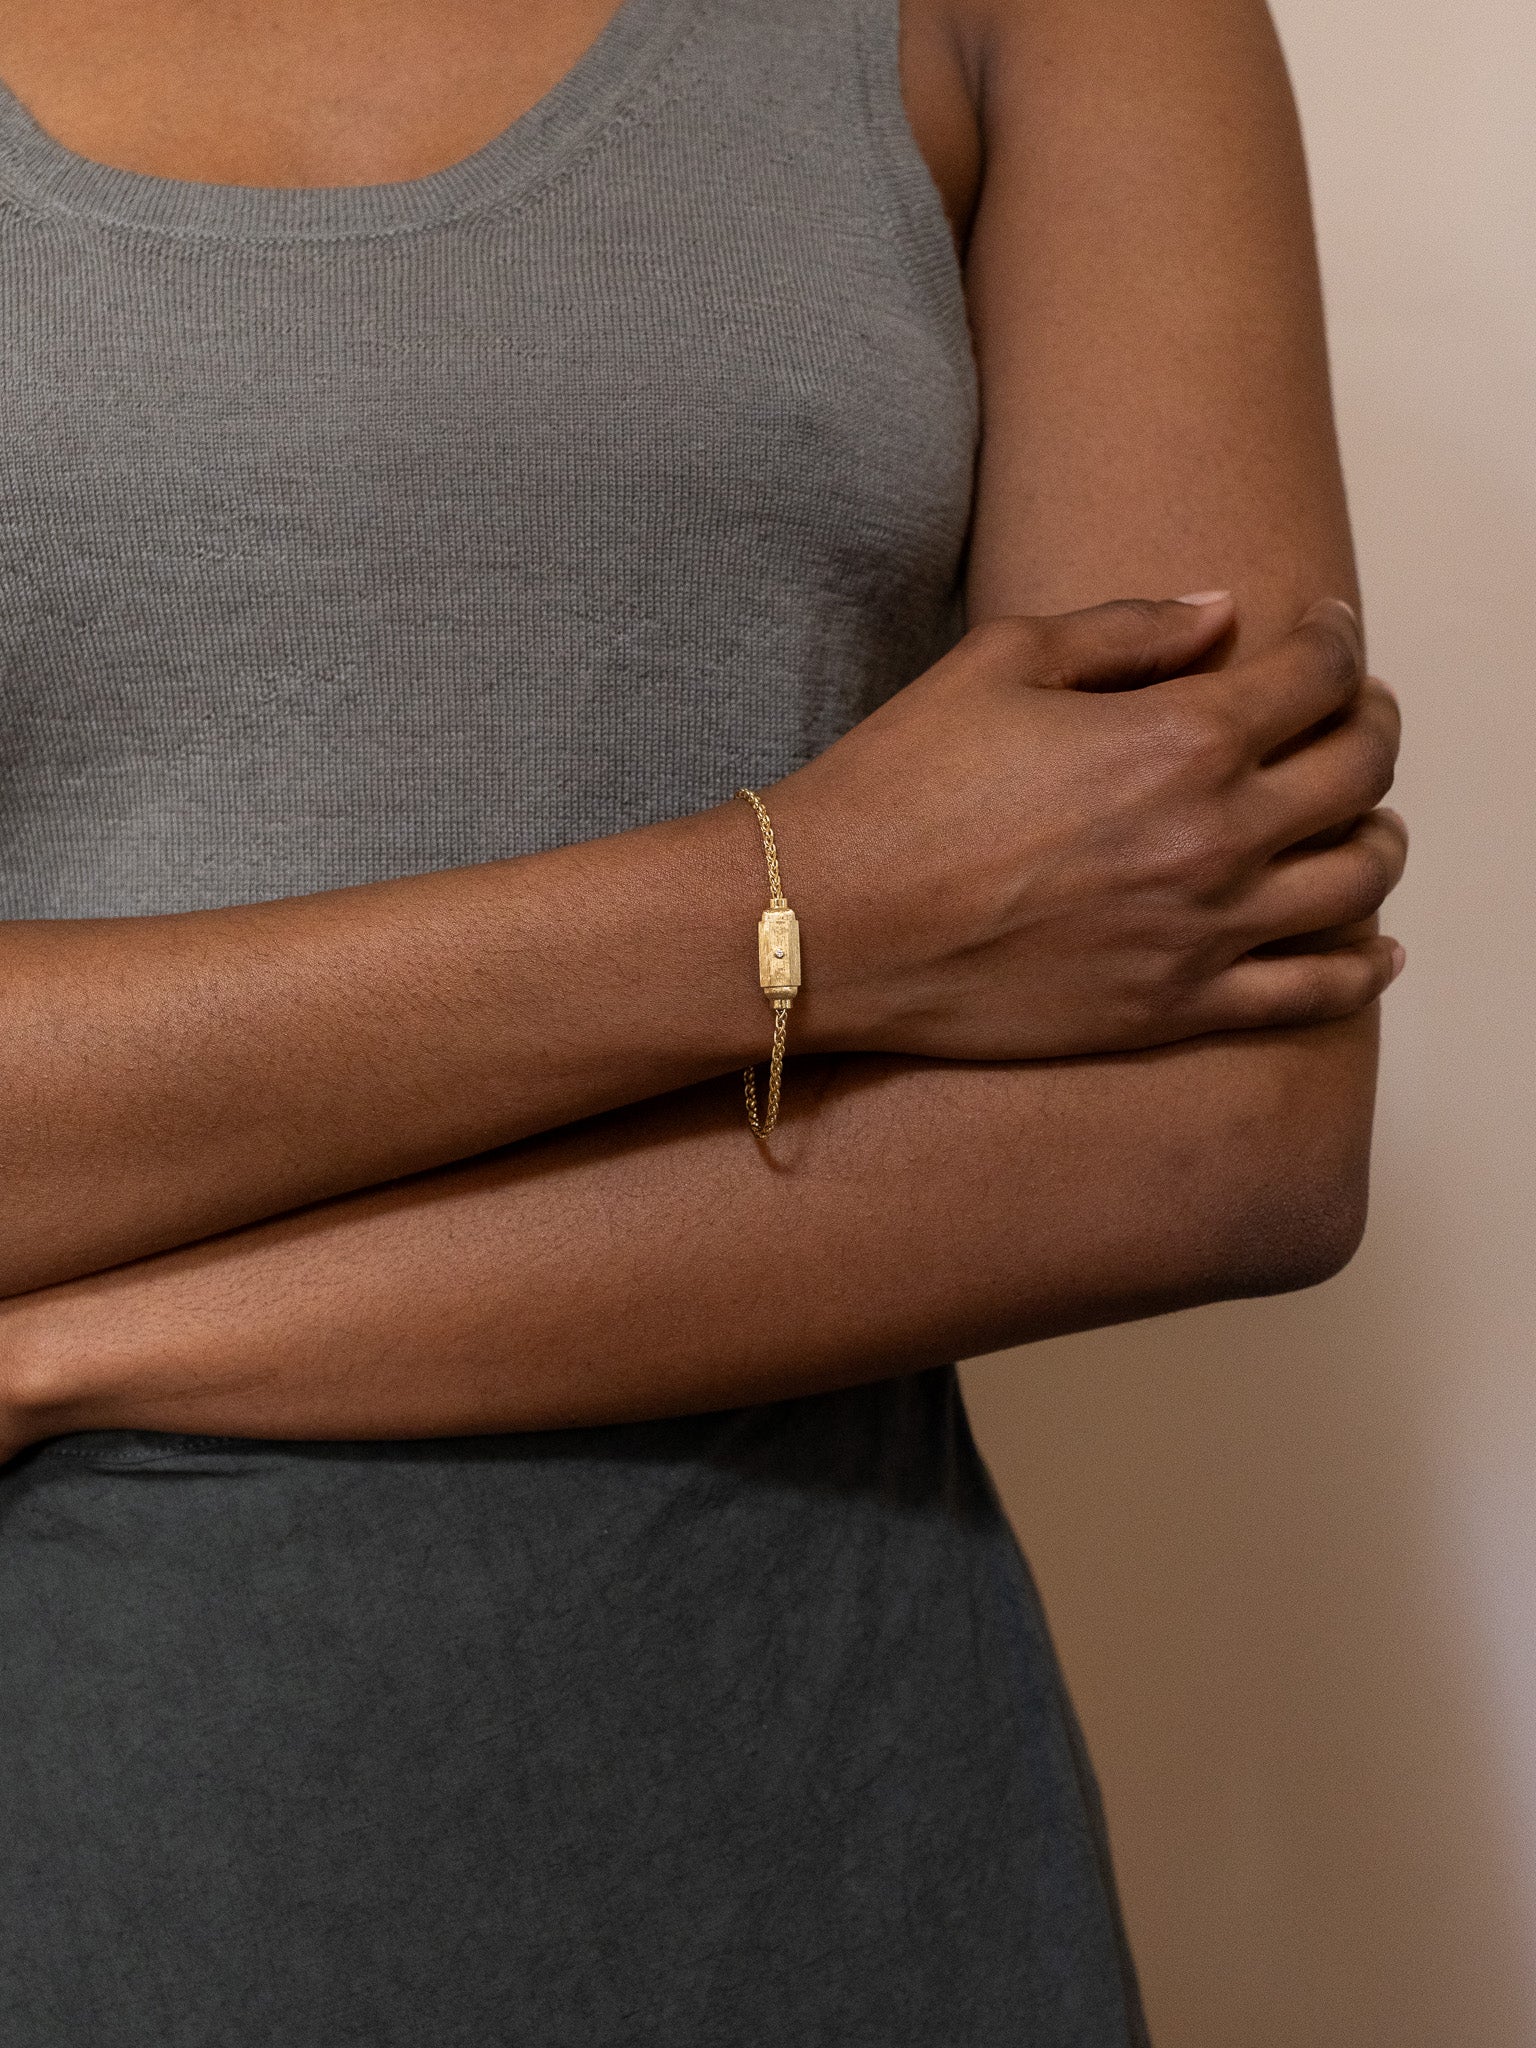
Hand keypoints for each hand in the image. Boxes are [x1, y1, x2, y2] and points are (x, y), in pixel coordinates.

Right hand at [776, 593, 1405, 1059]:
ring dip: (1378, 835)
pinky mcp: (1173, 1010)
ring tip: (1361, 818)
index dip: (1337, 641)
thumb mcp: (1001, 661)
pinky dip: (1361, 969)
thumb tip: (1224, 616)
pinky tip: (1373, 947)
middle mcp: (1215, 836)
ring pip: (1358, 879)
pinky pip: (1312, 995)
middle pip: (1360, 770)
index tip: (1327, 633)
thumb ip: (1131, 630)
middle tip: (1352, 712)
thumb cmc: (897, 786)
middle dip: (1369, 724)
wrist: (829, 923)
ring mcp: (1203, 933)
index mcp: (1180, 738)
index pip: (1318, 676)